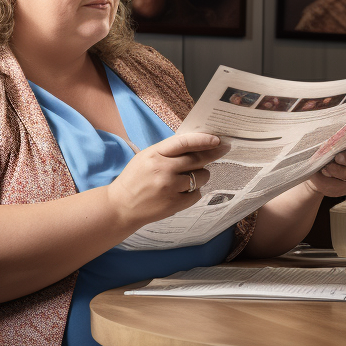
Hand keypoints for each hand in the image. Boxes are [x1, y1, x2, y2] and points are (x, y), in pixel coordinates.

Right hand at [107, 133, 225, 226]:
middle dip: (213, 153)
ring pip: (200, 177)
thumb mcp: (146, 157)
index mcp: (154, 154)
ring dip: (202, 175)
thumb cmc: (135, 178)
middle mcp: (163, 169)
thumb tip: (197, 144)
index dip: (203, 140)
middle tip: (224, 149)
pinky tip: (183, 191)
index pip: (184, 142)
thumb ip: (168, 151)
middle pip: (197, 159)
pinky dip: (194, 192)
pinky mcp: (174, 204)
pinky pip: (196, 194)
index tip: (217, 139)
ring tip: (191, 177)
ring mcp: (170, 188)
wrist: (121, 206)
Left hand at [302, 134, 345, 197]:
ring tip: (324, 167)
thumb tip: (327, 141)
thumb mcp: (325, 137)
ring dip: (335, 170)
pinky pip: (337, 186)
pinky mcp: (345, 188)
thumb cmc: (321, 147)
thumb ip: (331, 137)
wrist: (312, 167)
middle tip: (337, 157)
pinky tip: (321, 174)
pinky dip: (326, 180)